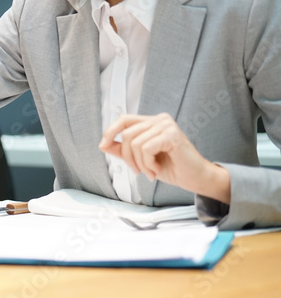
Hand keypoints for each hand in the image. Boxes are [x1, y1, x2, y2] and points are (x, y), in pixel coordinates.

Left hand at [99, 113, 230, 202]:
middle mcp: (159, 119)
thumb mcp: (140, 159)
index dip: (110, 131)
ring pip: (135, 143)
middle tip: (139, 171)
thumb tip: (103, 144)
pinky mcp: (171, 135)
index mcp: (152, 122)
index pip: (123, 119)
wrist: (194, 178)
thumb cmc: (170, 168)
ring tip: (151, 172)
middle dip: (128, 158)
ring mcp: (166, 125)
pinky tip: (157, 170)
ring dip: (140, 164)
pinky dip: (147, 163)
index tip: (102, 146)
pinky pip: (146, 148)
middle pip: (126, 134)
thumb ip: (123, 150)